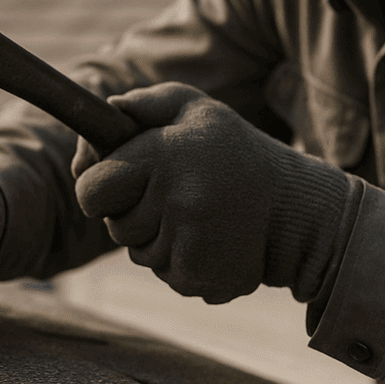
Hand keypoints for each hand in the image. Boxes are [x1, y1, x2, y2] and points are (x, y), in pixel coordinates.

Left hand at [71, 82, 348, 303]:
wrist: (294, 206)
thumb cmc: (232, 150)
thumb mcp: (193, 108)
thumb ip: (140, 105)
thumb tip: (98, 121)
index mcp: (164, 155)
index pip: (90, 190)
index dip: (98, 186)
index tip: (122, 181)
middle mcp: (176, 201)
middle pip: (114, 226)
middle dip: (132, 212)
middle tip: (174, 194)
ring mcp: (189, 244)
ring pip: (139, 253)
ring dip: (159, 238)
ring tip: (200, 215)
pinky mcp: (199, 278)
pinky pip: (165, 274)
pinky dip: (182, 260)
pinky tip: (211, 239)